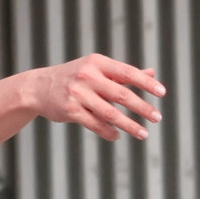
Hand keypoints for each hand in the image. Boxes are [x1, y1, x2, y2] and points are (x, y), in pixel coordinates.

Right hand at [26, 55, 164, 140]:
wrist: (37, 87)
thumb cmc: (73, 77)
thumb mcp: (96, 69)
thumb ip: (123, 74)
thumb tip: (152, 74)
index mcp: (96, 63)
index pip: (127, 72)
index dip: (146, 83)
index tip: (162, 93)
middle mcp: (87, 76)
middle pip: (121, 94)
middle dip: (142, 108)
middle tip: (157, 117)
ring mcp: (77, 94)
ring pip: (110, 113)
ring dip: (129, 125)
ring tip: (143, 133)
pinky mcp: (70, 110)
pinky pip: (94, 124)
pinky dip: (108, 132)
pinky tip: (117, 135)